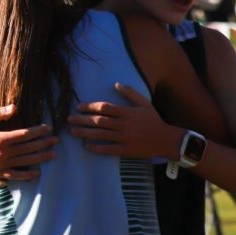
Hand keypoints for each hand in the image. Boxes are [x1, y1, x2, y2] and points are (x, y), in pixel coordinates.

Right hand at [0, 104, 57, 180]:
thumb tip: (15, 107)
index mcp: (0, 138)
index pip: (24, 134)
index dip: (38, 131)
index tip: (48, 128)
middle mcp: (3, 152)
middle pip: (28, 148)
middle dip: (44, 143)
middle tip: (56, 140)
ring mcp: (2, 164)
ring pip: (26, 161)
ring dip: (41, 158)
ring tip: (53, 154)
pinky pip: (16, 175)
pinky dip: (27, 175)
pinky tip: (37, 173)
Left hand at [67, 83, 181, 158]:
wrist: (166, 140)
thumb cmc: (154, 120)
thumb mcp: (144, 103)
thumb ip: (130, 93)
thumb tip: (115, 84)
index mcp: (127, 112)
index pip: (104, 107)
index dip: (89, 106)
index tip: (78, 107)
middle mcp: (124, 125)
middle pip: (99, 121)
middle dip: (82, 119)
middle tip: (68, 119)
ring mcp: (124, 138)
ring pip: (100, 135)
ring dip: (84, 133)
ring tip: (72, 131)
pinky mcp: (126, 150)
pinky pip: (108, 149)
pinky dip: (96, 148)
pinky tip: (86, 146)